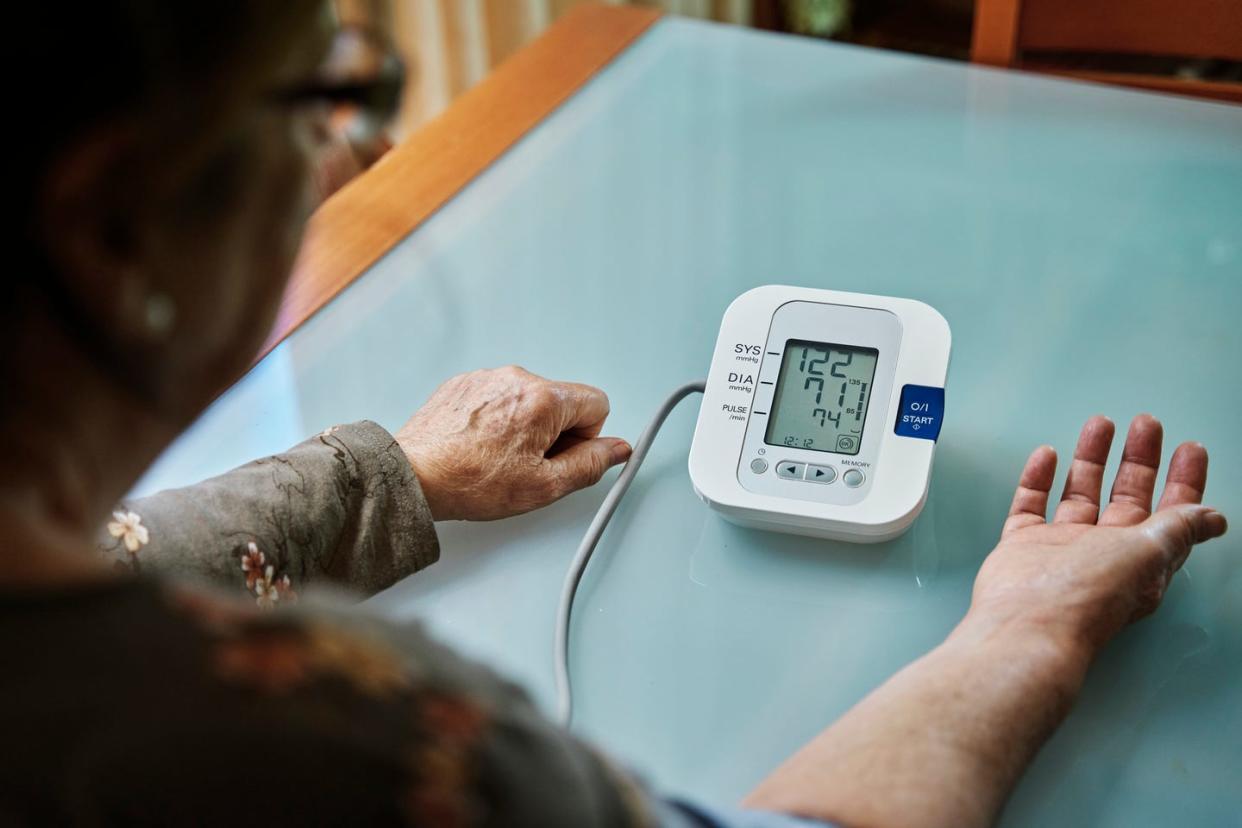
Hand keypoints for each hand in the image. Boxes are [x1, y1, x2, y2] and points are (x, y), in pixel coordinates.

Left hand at [395, 366, 631, 520]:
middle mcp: (517, 377)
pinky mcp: (464, 383)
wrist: (414, 477)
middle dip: (554, 432)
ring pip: (530, 399)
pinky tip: (479, 445)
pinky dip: (496, 419)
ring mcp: (487, 377)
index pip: (597, 403)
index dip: (586, 437)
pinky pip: (499, 396)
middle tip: (526, 464)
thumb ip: (591, 464)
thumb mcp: (544, 486)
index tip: (560, 456)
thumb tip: (617, 449)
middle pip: (562, 401)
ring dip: (524, 425)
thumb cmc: (471, 482)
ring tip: (496, 457)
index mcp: (544, 399)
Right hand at [970, 414, 1227, 658]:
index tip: (1189, 449)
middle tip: (1147, 425)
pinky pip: (1031, 505)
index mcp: (1141, 560)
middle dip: (1140, 460)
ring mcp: (1061, 549)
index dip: (1184, 481)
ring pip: (1080, 494)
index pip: (1172, 514)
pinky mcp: (1023, 546)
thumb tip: (1214, 518)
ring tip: (1100, 424)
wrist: (1027, 621)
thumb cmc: (1088, 596)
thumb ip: (1178, 528)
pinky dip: (1038, 479)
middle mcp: (1103, 555)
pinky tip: (1048, 456)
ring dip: (1092, 459)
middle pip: (1127, 498)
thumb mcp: (1148, 553)